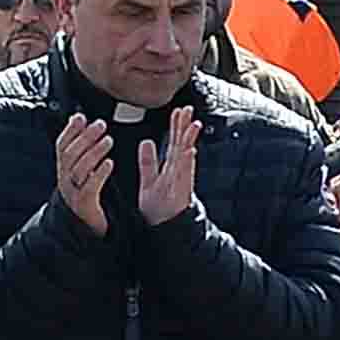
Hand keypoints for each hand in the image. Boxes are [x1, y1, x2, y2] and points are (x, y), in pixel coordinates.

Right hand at [54, 113, 115, 233]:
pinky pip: (90, 188)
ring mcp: (73, 194)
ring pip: (78, 169)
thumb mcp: (81, 175)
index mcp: (64, 172)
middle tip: (101, 125)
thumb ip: (81, 153)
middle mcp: (65, 181)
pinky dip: (99, 174)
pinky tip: (109, 163)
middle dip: (85, 137)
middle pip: (70, 155)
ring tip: (108, 140)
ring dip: (93, 152)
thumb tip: (82, 125)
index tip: (80, 117)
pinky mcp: (84, 205)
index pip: (62, 147)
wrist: (86, 232)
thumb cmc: (87, 200)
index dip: (70, 131)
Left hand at [133, 110, 200, 225]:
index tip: (178, 110)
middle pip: (182, 144)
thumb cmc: (158, 207)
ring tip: (193, 123)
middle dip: (184, 127)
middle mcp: (178, 171)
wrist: (163, 230)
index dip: (176, 126)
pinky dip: (187, 162)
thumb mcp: (149, 180)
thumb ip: (148, 162)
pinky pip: (184, 175)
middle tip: (187, 109)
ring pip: (186, 156)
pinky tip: (189, 149)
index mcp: (171, 167)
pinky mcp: (182, 191)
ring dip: (189, 140)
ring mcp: (181, 180)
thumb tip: (146, 142)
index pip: (174, 142)